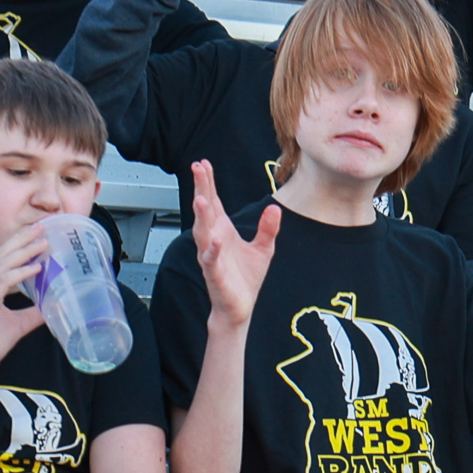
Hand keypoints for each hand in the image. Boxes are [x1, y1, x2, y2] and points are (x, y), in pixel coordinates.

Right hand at [0, 223, 49, 377]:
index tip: (38, 233)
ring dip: (24, 251)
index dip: (18, 243)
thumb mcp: (19, 324)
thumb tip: (54, 306)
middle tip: (42, 225)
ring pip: (3, 263)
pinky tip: (36, 268)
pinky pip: (3, 282)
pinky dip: (20, 273)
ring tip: (43, 242)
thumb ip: (34, 313)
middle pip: (3, 253)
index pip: (2, 257)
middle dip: (22, 238)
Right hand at [192, 160, 280, 327]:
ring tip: (201, 199)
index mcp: (222, 231)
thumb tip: (274, 208)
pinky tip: (215, 240)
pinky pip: (211, 260)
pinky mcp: (215, 274)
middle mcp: (213, 240)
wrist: (239, 308)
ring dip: (202, 216)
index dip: (208, 183)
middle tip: (197, 169)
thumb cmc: (245, 278)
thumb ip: (268, 228)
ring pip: (203, 232)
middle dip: (201, 189)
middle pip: (205, 210)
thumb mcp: (264, 249)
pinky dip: (212, 250)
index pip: (213, 202)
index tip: (203, 164)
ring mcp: (211, 257)